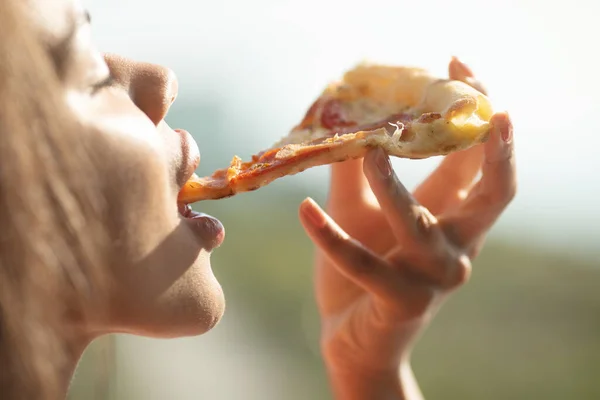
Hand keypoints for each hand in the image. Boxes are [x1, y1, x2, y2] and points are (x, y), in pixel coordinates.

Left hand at [298, 58, 515, 398]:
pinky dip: (331, 236)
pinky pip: (363, 263)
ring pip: (420, 223)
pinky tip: (304, 209)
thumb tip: (342, 119)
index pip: (478, 159)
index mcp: (451, 218)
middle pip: (495, 192)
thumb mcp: (361, 211)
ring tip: (368, 149)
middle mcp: (456, 246)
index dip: (477, 113)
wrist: (356, 341)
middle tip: (478, 98)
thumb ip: (356, 170)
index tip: (460, 66)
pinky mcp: (401, 302)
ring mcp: (433, 277)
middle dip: (492, 144)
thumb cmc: (363, 271)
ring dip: (392, 184)